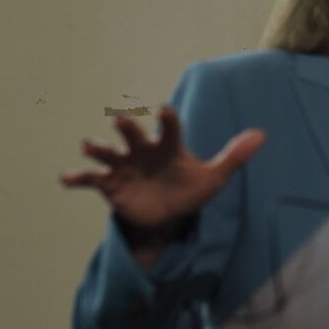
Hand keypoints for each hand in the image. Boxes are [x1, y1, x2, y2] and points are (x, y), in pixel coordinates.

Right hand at [62, 107, 264, 230]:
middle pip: (134, 134)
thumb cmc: (191, 190)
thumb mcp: (214, 177)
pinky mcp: (110, 185)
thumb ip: (235, 156)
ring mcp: (125, 166)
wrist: (169, 217)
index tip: (163, 110)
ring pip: (108, 152)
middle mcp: (144, 151)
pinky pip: (91, 179)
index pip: (170, 128)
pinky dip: (77, 177)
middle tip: (121, 121)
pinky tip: (67, 178)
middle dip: (127, 127)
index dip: (167, 119)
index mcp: (169, 146)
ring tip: (89, 146)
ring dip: (98, 148)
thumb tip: (262, 134)